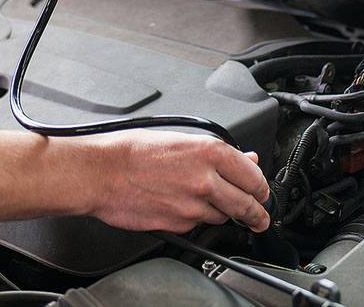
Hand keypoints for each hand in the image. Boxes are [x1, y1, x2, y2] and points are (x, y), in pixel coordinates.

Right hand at [82, 130, 270, 233]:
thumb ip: (218, 153)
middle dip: (256, 213)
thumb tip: (244, 159)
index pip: (255, 177)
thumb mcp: (181, 139)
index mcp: (210, 152)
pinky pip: (198, 225)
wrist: (101, 173)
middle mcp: (206, 181)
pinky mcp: (178, 225)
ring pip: (223, 217)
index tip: (262, 192)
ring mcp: (193, 206)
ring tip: (210, 204)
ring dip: (223, 213)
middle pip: (247, 205)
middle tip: (259, 216)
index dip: (262, 188)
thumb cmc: (131, 151)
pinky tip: (183, 206)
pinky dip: (196, 219)